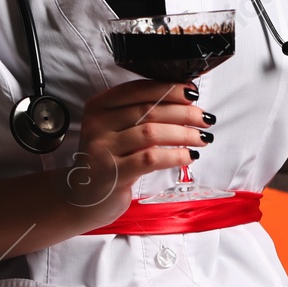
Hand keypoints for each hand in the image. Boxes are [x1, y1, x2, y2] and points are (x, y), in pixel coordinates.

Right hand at [65, 78, 212, 225]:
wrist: (83, 197)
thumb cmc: (109, 159)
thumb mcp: (116, 130)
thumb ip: (140, 112)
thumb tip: (184, 99)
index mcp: (99, 106)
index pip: (137, 89)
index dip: (168, 88)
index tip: (192, 92)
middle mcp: (97, 124)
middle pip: (148, 110)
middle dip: (183, 112)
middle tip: (204, 118)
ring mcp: (102, 149)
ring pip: (151, 132)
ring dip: (183, 134)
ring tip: (202, 138)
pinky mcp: (112, 173)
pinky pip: (151, 158)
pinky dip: (175, 155)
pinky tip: (189, 156)